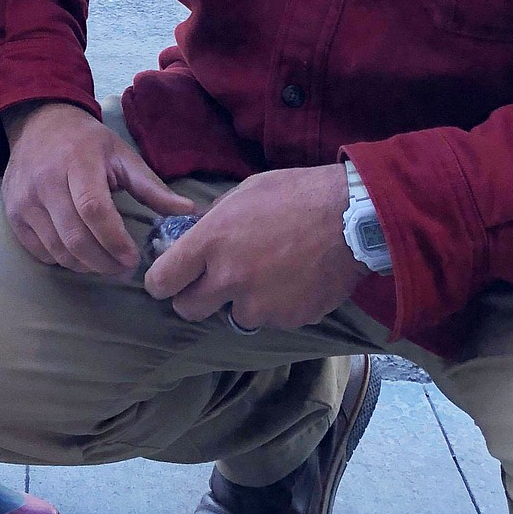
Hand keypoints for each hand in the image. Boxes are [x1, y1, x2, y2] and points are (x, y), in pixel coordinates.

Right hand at [2, 102, 196, 276]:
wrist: (37, 123)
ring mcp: (25, 200)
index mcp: (77, 161)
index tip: (133, 258)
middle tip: (123, 268)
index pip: (94, 209)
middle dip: (104, 261)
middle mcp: (45, 181)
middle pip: (75, 237)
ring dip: (85, 266)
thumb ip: (152, 187)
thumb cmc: (85, 141)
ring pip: (57, 250)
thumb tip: (188, 212)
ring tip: (106, 263)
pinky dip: (62, 261)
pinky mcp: (13, 214)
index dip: (114, 240)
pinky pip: (39, 252)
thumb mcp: (121, 154)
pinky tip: (80, 255)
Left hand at [143, 164, 359, 330]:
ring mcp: (260, 305)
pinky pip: (270, 319)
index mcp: (212, 242)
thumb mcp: (245, 193)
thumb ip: (215, 221)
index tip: (167, 279)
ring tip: (268, 273)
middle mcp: (229, 279)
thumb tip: (196, 237)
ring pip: (233, 316)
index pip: (162, 281)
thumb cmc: (297, 194)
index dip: (161, 282)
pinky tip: (292, 279)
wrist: (351, 218)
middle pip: (188, 310)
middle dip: (194, 298)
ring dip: (241, 301)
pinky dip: (275, 306)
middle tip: (212, 282)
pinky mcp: (288, 320)